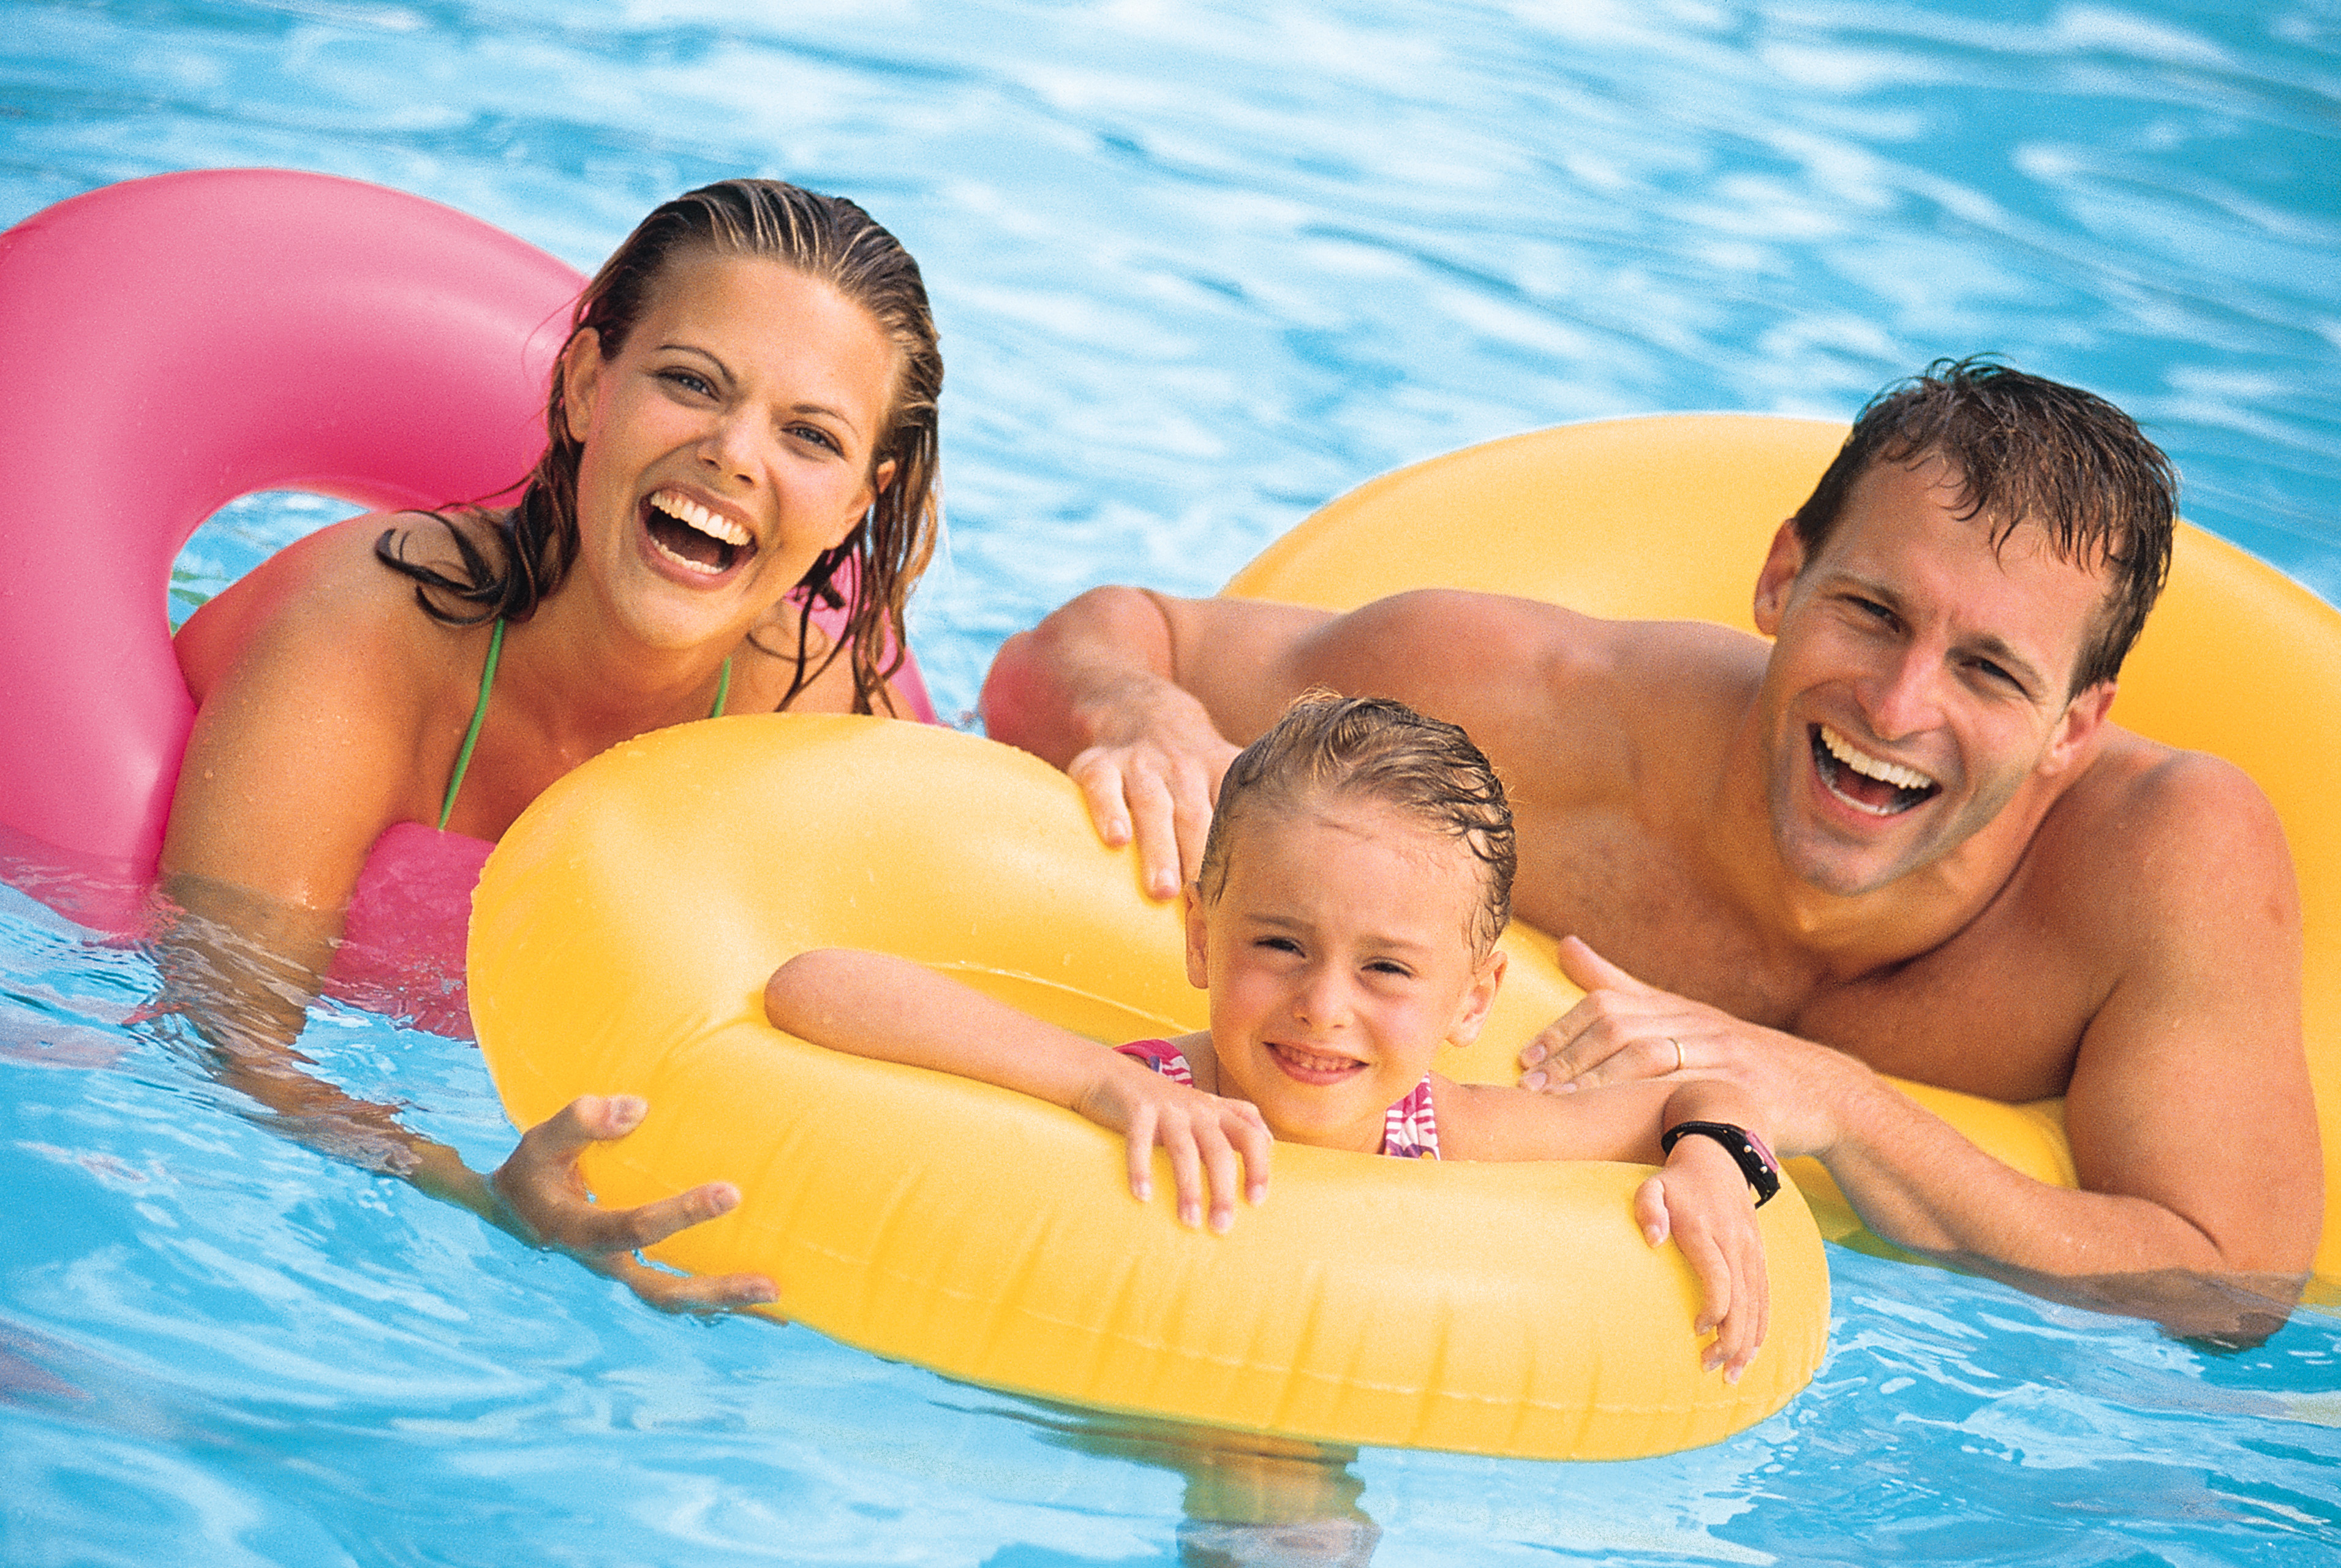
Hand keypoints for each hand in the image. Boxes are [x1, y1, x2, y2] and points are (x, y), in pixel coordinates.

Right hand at [488, 1094, 779, 1312]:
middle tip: (770, 1285)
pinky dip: (719, 1302)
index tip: (731, 1192)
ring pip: (676, 1301)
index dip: (682, 1214)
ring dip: (725, 1303)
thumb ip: (579, 1121)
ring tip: (777, 1299)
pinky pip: (681, 1293)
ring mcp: (622, 1274)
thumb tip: (637, 1109)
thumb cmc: (534, 1169)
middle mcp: (604, 1264)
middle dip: (716, 1291)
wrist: (515, 1210)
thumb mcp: (539, 1142)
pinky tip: (763, 1305)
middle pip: (662, 1292)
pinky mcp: (637, 1273)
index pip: (635, 1229)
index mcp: (578, 1232)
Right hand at [1065, 694, 1239, 900]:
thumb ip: (1247, 813)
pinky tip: (1116, 838)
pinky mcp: (1099, 764)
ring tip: (1162, 889)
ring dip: (1159, 847)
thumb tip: (1273, 878)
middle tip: (1201, 903)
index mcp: (1219, 775)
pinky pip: (1103, 786)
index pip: (1230, 817)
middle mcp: (1182, 769)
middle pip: (1194, 816)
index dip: (1235, 854)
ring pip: (1153, 805)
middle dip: (1198, 859)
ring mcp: (1140, 765)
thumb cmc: (1190, 768)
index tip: (1241, 897)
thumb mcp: (1226, 775)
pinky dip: (1109, 810)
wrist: (1144, 710)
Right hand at [1078, 1058, 1270, 1231]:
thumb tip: (1268, 1146)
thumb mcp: (1203, 1109)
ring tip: (1190, 1221)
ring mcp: (1167, 1108)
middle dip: (1223, 1191)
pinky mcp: (1137, 1109)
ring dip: (1188, 1188)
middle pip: (1220, 1150)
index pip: (1252, 1136)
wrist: (1110, 1074)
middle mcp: (1198, 1108)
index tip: (1256, 1201)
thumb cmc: (1163, 1104)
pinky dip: (1141, 1168)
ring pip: (1185, 1150)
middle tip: (1222, 1226)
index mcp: (1218, 1111)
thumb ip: (1234, 1125)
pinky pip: (1140, 1141)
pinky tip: (1143, 1196)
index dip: (1259, 1166)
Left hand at [1517, 937, 1854, 1156]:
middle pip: (1622, 1028)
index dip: (1563, 1030)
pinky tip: (1619, 1122)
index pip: (1608, 1004)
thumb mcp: (1679, 1016)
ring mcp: (1720, 1056)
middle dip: (1570, 1056)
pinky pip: (1689, 1093)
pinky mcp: (1741, 1090)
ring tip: (1562, 1103)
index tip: (1526, 1057)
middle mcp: (1695, 1024)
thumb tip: (1567, 944)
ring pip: (1650, 1057)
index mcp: (1675, 1008)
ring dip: (1598, 1081)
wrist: (1822, 1091)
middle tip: (1532, 1085)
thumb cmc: (1735, 1056)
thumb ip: (1621, 985)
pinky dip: (1649, 1105)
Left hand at [1633, 1136, 1767, 1379]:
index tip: (1695, 1330)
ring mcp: (1751, 1250)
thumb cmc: (1676, 1181)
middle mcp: (1735, 1244)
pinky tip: (1752, 1351)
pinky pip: (1765, 1295)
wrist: (1720, 1158)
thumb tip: (1653, 1240)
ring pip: (1757, 1304)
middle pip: (1742, 1301)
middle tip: (1711, 1369)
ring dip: (1748, 1342)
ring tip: (1733, 1374)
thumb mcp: (1651, 1187)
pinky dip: (1762, 1325)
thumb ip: (1648, 1210)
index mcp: (1707, 1233)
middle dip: (1730, 1341)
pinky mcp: (1758, 1254)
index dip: (1713, 1311)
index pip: (1719, 1280)